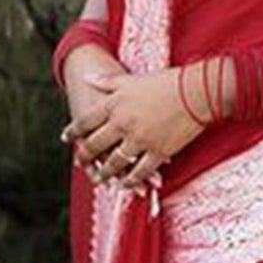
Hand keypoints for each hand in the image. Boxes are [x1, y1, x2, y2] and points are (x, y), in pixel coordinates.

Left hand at [61, 63, 206, 192]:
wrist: (195, 92)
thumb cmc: (166, 81)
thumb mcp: (131, 79)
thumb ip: (107, 81)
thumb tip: (86, 77)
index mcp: (115, 104)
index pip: (86, 121)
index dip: (74, 131)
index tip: (66, 138)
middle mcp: (122, 124)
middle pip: (95, 145)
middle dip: (84, 156)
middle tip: (79, 162)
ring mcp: (139, 140)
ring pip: (115, 162)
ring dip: (105, 173)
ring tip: (99, 179)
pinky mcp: (157, 152)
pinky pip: (140, 171)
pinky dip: (131, 180)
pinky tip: (126, 184)